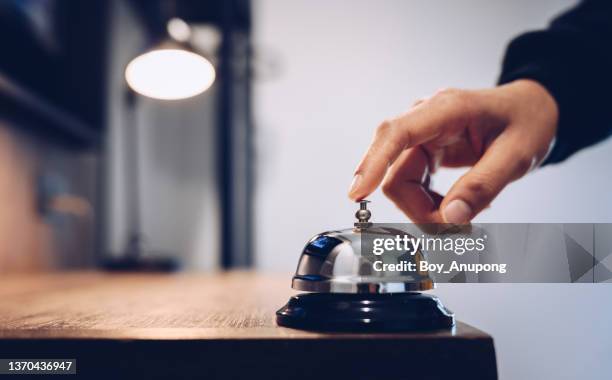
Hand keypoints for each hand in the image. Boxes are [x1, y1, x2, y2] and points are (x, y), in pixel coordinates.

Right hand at [348, 79, 557, 223]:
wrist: (533, 110)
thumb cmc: (527, 122)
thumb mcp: (516, 156)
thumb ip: (482, 187)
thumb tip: (450, 219)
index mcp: (446, 109)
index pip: (396, 134)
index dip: (372, 163)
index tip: (357, 193)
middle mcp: (425, 119)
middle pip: (395, 171)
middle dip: (417, 207)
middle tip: (454, 230)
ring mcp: (421, 136)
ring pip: (400, 183)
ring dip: (423, 209)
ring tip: (462, 217)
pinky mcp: (423, 150)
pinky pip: (412, 184)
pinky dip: (429, 203)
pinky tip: (455, 203)